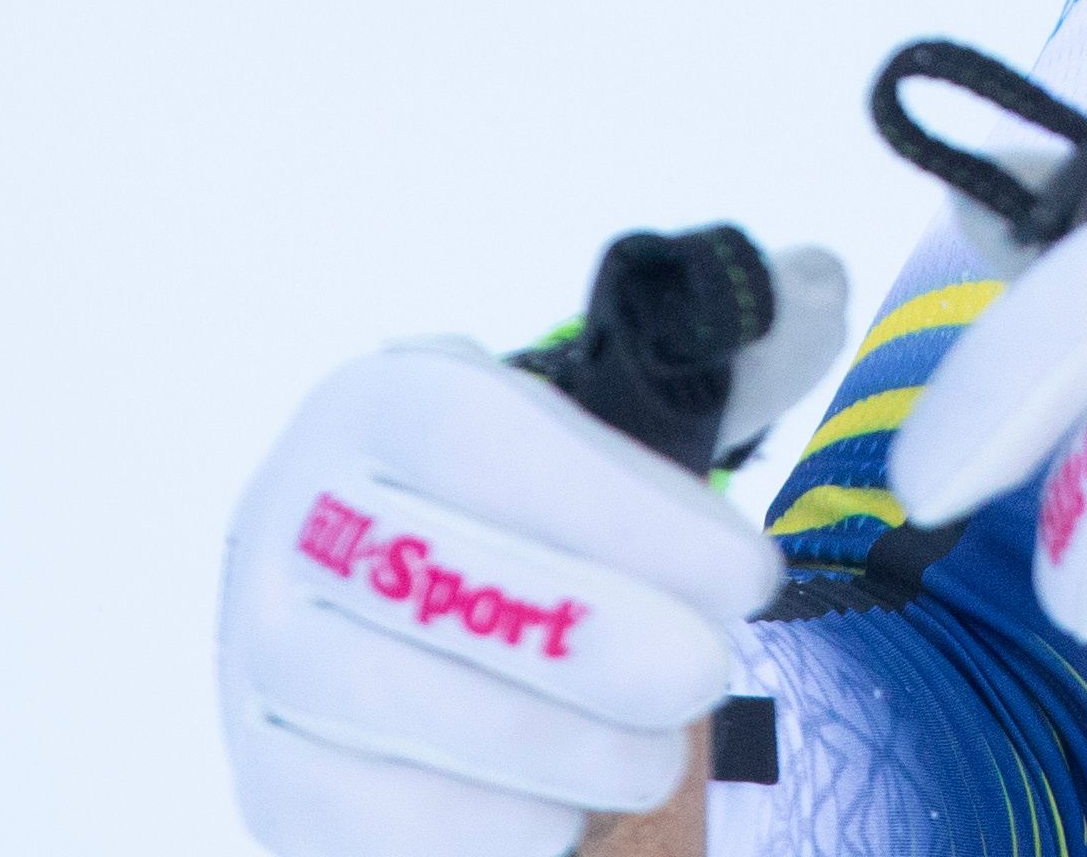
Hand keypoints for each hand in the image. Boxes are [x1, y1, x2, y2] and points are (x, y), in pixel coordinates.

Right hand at [220, 255, 846, 856]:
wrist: (384, 623)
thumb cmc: (526, 513)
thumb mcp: (600, 416)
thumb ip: (727, 348)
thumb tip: (824, 285)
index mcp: (380, 404)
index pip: (491, 445)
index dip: (635, 519)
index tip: (753, 578)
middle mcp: (289, 521)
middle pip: (450, 588)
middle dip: (609, 648)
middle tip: (706, 675)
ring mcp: (263, 660)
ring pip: (434, 721)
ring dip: (581, 752)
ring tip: (651, 749)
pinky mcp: (269, 790)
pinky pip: (401, 831)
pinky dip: (509, 831)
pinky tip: (562, 805)